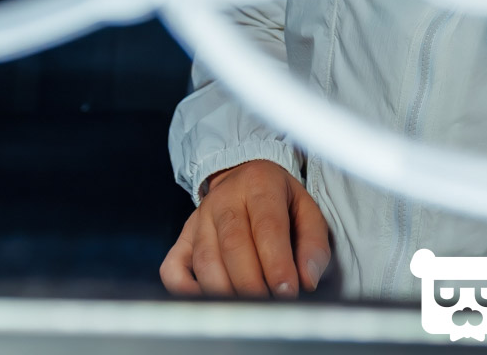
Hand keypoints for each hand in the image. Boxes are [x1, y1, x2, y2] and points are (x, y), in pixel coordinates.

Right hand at [160, 159, 331, 297]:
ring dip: (226, 291)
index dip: (277, 263)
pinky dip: (185, 290)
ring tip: (247, 310)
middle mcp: (224, 200)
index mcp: (259, 185)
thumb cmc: (278, 199)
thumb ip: (313, 244)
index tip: (288, 292)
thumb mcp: (306, 209)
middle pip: (233, 246)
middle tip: (269, 307)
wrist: (243, 176)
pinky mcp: (183, 238)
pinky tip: (209, 301)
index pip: (267, 227)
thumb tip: (307, 280)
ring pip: (205, 260)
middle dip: (252, 283)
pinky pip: (173, 268)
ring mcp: (198, 219)